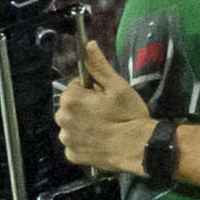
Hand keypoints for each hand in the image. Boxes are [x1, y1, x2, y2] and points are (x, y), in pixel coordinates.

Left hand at [55, 38, 154, 177]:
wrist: (137, 148)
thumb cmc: (128, 115)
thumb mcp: (117, 86)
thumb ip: (99, 66)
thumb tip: (89, 44)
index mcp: (70, 99)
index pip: (75, 86)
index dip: (91, 89)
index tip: (105, 96)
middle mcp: (61, 118)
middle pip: (71, 106)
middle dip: (85, 106)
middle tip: (106, 112)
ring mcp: (66, 138)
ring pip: (71, 125)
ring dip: (82, 124)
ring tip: (104, 127)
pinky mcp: (71, 154)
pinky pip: (74, 143)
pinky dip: (83, 142)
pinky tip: (99, 141)